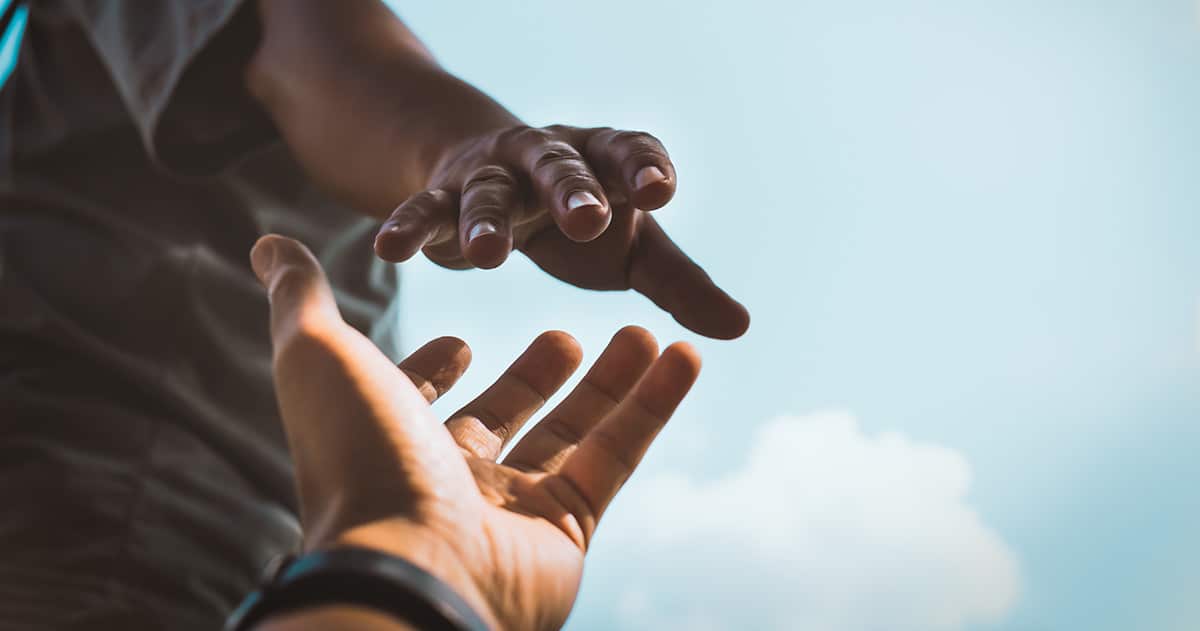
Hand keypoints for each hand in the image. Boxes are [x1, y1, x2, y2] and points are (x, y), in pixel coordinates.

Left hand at [250, 234, 701, 629]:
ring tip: (645, 330)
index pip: (417, 401)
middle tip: (567, 336)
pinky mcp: (567, 528)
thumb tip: (267, 242)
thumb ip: (300, 298)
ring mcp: (510, 508)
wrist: (410, 565)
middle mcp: (448, 478)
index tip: (462, 341)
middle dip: (535, 376)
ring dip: (611, 381)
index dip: (436, 371)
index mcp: (389, 440)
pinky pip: (616, 456)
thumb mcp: (319, 356)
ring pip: (572, 434)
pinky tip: (683, 355)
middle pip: (504, 415)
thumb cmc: (359, 457)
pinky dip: (653, 405)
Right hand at [372, 125, 749, 339]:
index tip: (660, 190)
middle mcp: (549, 159)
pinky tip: (389, 248)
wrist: (497, 180)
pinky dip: (408, 226)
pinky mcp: (444, 196)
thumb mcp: (633, 248)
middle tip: (588, 219)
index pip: (629, 153)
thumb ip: (680, 284)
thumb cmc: (581, 220)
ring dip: (486, 219)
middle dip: (573, 191)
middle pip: (561, 167)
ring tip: (487, 257)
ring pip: (488, 192)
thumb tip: (739, 328)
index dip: (643, 168)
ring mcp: (493, 176)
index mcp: (605, 163)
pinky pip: (424, 210)